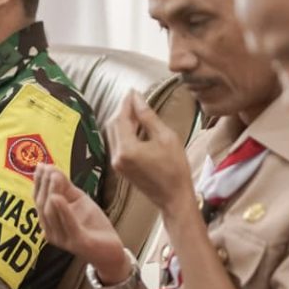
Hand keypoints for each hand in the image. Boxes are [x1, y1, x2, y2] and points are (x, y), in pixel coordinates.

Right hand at [33, 163, 128, 281]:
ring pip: (52, 213)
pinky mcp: (77, 243)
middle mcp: (51, 231)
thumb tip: (51, 168)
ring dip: (51, 192)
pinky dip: (62, 211)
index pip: (39, 199)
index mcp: (50, 221)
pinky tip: (58, 198)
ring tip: (54, 177)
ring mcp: (62, 239)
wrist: (110, 250)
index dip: (38, 182)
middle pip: (43, 205)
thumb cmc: (92, 225)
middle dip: (44, 185)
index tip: (40, 165)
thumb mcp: (78, 201)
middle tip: (48, 168)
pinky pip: (68, 225)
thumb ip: (65, 187)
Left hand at [107, 91, 193, 218]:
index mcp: (127, 149)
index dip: (126, 103)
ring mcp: (116, 163)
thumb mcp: (166, 137)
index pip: (121, 118)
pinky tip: (135, 126)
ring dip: (122, 120)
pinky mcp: (120, 167)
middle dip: (123, 110)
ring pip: (113, 134)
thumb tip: (137, 99)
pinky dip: (124, 132)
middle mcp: (117, 156)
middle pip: (113, 125)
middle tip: (135, 99)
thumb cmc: (175, 168)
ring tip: (136, 110)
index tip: (133, 91)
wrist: (173, 197)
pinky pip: (117, 144)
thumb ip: (148, 117)